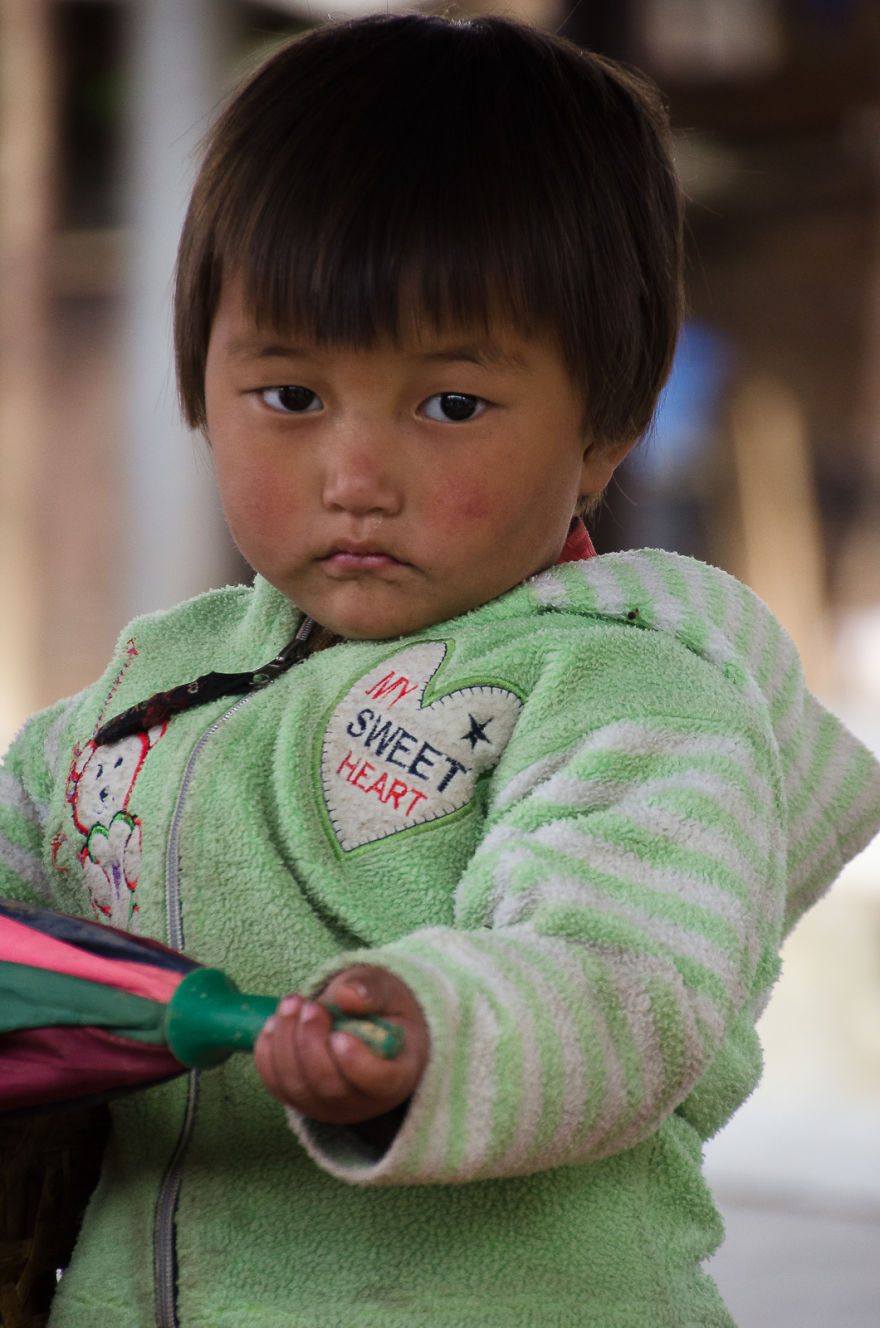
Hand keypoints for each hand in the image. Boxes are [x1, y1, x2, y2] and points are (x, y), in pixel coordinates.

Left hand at [254, 965, 428, 1124]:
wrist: (365, 1025)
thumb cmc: (382, 1009)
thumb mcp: (387, 990)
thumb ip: (372, 991)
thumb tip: (347, 996)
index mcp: (397, 1074)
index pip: (379, 1083)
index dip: (357, 1064)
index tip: (340, 1035)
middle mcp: (364, 1102)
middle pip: (330, 1086)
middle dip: (311, 1043)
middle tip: (310, 1006)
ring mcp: (329, 1107)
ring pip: (297, 1087)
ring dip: (285, 1042)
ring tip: (292, 1003)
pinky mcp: (300, 1101)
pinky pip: (276, 1085)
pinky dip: (267, 1053)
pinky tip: (275, 1022)